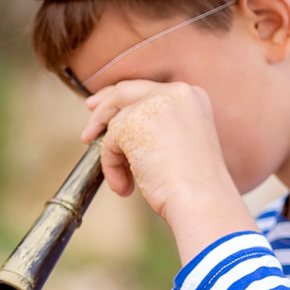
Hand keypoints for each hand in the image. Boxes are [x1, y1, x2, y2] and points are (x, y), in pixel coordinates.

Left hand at [82, 80, 253, 262]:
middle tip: (88, 130)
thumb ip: (157, 128)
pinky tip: (125, 187)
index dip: (122, 100)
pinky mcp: (132, 121)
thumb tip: (122, 127)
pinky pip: (108, 144)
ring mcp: (153, 103)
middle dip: (101, 107)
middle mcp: (175, 92)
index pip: (147, 90)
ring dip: (114, 156)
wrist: (200, 199)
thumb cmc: (194, 185)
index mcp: (191, 96)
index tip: (104, 108)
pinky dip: (111, 168)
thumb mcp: (181, 144)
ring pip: (115, 124)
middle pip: (124, 91)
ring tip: (125, 182)